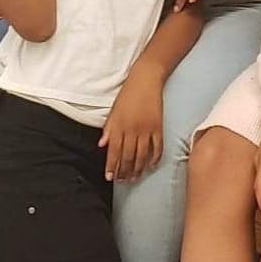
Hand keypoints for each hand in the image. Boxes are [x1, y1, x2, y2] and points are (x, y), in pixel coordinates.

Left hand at [100, 64, 164, 182]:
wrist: (145, 80)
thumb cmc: (127, 94)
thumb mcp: (114, 110)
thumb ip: (108, 128)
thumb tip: (102, 145)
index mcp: (119, 125)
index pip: (113, 151)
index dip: (111, 166)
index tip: (109, 177)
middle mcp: (132, 130)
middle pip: (127, 156)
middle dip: (124, 171)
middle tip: (122, 181)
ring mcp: (146, 129)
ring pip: (141, 155)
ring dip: (137, 169)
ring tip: (134, 178)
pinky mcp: (158, 127)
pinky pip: (157, 147)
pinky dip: (154, 158)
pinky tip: (151, 166)